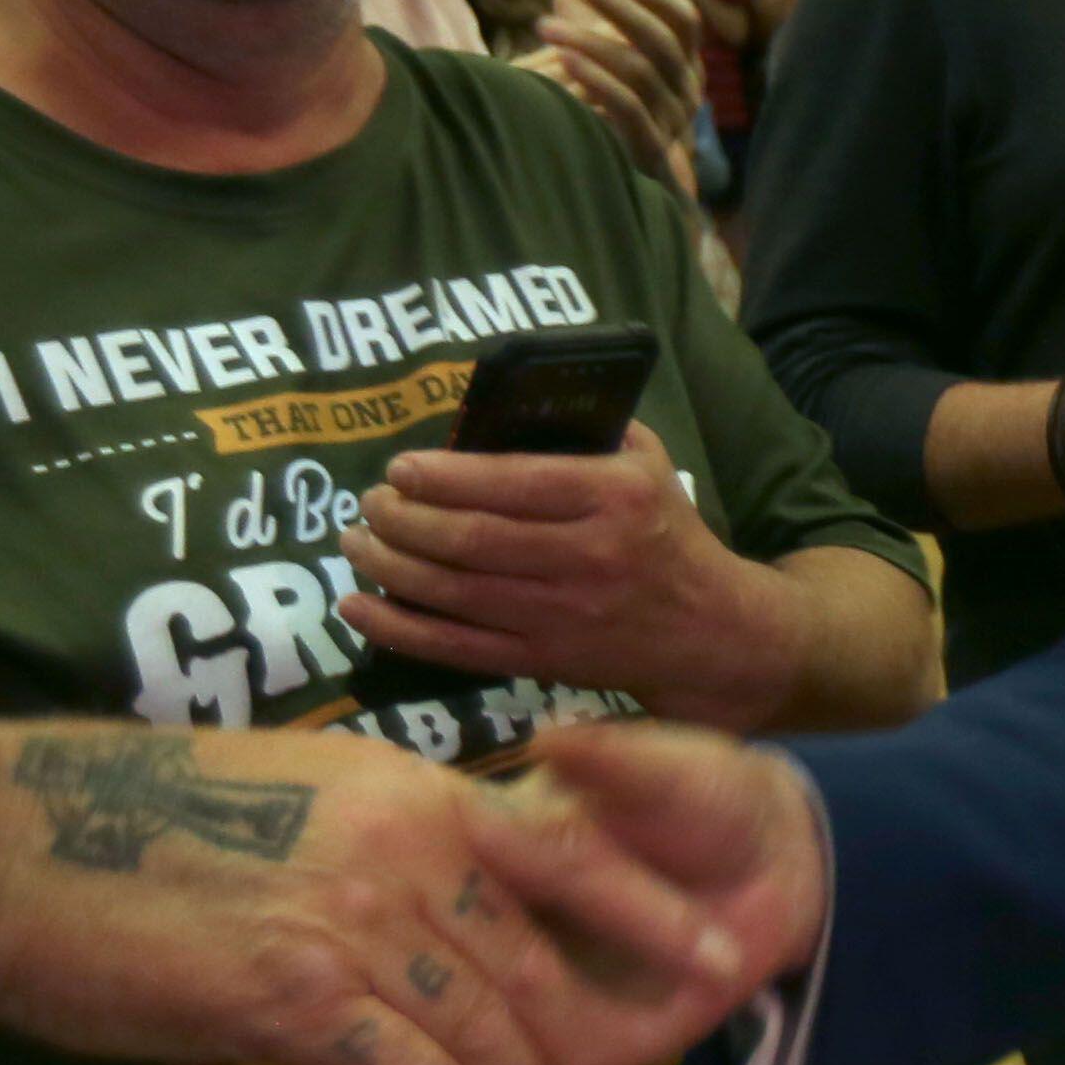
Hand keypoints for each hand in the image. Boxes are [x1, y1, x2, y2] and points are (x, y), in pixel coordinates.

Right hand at [0, 723, 758, 1064]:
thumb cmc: (119, 821)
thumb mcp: (283, 797)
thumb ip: (364, 848)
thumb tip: (406, 919)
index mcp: (407, 788)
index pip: (563, 852)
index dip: (647, 912)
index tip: (718, 960)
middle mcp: (404, 843)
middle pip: (531, 963)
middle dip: (582, 1048)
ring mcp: (355, 918)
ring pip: (485, 1032)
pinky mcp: (295, 997)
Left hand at [341, 423, 807, 730]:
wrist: (709, 631)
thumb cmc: (668, 534)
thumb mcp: (649, 466)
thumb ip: (590, 431)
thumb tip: (505, 404)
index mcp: (616, 498)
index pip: (515, 482)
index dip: (445, 476)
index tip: (400, 467)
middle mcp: (589, 557)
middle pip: (472, 539)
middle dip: (404, 519)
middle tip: (371, 503)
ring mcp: (562, 616)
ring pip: (454, 592)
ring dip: (389, 566)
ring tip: (355, 541)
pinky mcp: (543, 659)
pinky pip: (455, 647)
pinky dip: (398, 628)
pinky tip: (357, 605)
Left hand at [520, 0, 704, 184]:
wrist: (629, 178)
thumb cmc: (620, 105)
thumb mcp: (629, 52)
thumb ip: (643, 9)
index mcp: (687, 63)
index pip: (685, 18)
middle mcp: (687, 89)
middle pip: (663, 39)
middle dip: (619, 6)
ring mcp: (671, 119)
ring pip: (640, 69)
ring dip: (590, 41)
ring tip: (544, 25)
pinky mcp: (649, 147)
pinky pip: (627, 106)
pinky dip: (595, 79)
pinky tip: (564, 59)